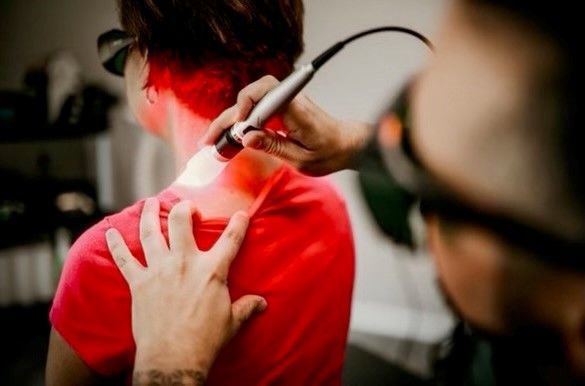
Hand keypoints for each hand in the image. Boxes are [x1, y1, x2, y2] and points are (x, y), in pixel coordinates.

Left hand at [105, 198, 266, 382]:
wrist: (173, 359)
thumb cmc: (206, 341)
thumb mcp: (232, 323)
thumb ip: (246, 307)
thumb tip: (263, 303)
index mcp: (212, 271)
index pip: (230, 240)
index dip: (238, 224)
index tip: (240, 214)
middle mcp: (184, 263)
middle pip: (182, 223)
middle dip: (185, 209)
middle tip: (187, 206)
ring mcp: (159, 270)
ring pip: (151, 233)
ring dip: (149, 215)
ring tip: (150, 202)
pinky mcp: (139, 283)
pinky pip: (124, 259)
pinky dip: (116, 244)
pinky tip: (110, 232)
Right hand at [200, 75, 372, 175]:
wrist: (347, 145)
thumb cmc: (330, 152)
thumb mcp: (301, 159)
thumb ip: (273, 147)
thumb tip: (246, 139)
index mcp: (296, 109)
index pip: (265, 92)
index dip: (246, 105)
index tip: (237, 128)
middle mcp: (289, 100)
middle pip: (250, 97)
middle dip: (227, 117)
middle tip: (208, 140)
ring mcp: (284, 103)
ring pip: (250, 103)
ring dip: (230, 120)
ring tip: (213, 141)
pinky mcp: (281, 110)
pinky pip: (256, 110)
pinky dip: (241, 122)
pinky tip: (229, 137)